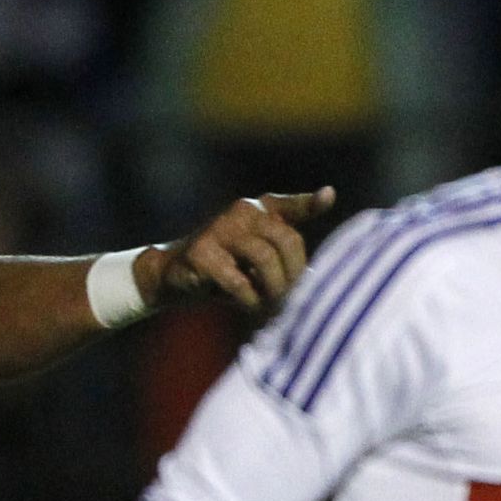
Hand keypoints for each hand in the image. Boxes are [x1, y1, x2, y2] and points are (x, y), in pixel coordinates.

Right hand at [135, 187, 335, 313]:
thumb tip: (317, 279)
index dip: (310, 202)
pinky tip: (249, 304)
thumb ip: (284, 260)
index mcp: (259, 210)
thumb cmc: (225, 270)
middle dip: (294, 275)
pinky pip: (239, 281)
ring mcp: (220, 229)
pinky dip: (250, 299)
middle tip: (292, 299)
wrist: (172, 275)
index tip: (328, 196)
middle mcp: (242, 211)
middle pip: (287, 240)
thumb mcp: (256, 260)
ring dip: (274, 289)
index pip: (290, 206)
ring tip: (272, 305)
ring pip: (265, 258)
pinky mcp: (201, 252)